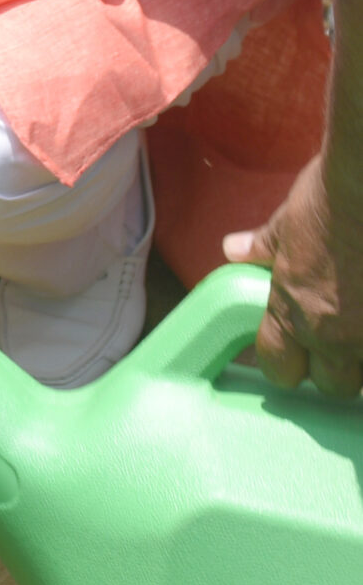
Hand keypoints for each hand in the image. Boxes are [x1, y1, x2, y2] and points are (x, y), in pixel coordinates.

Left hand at [223, 151, 362, 395]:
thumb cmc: (331, 198)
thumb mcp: (289, 222)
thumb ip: (264, 247)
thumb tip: (234, 250)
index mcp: (293, 309)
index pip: (278, 365)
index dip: (283, 361)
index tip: (290, 351)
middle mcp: (334, 335)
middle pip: (332, 385)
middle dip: (333, 369)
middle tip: (335, 340)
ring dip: (362, 358)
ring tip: (358, 324)